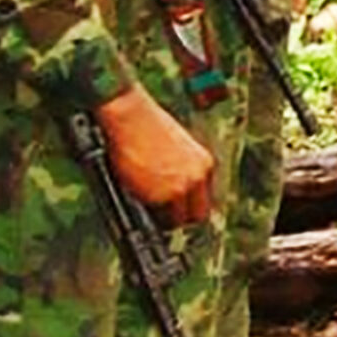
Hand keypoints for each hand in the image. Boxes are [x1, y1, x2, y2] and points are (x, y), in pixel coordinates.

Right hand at [93, 85, 213, 226]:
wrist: (132, 116)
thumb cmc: (146, 126)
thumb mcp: (176, 148)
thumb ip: (182, 170)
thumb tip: (175, 190)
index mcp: (203, 164)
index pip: (204, 198)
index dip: (189, 206)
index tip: (179, 209)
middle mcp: (198, 177)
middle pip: (198, 215)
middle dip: (180, 219)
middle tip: (164, 218)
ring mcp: (182, 188)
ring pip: (178, 220)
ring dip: (163, 220)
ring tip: (149, 212)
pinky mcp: (164, 195)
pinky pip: (159, 217)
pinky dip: (149, 215)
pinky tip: (140, 204)